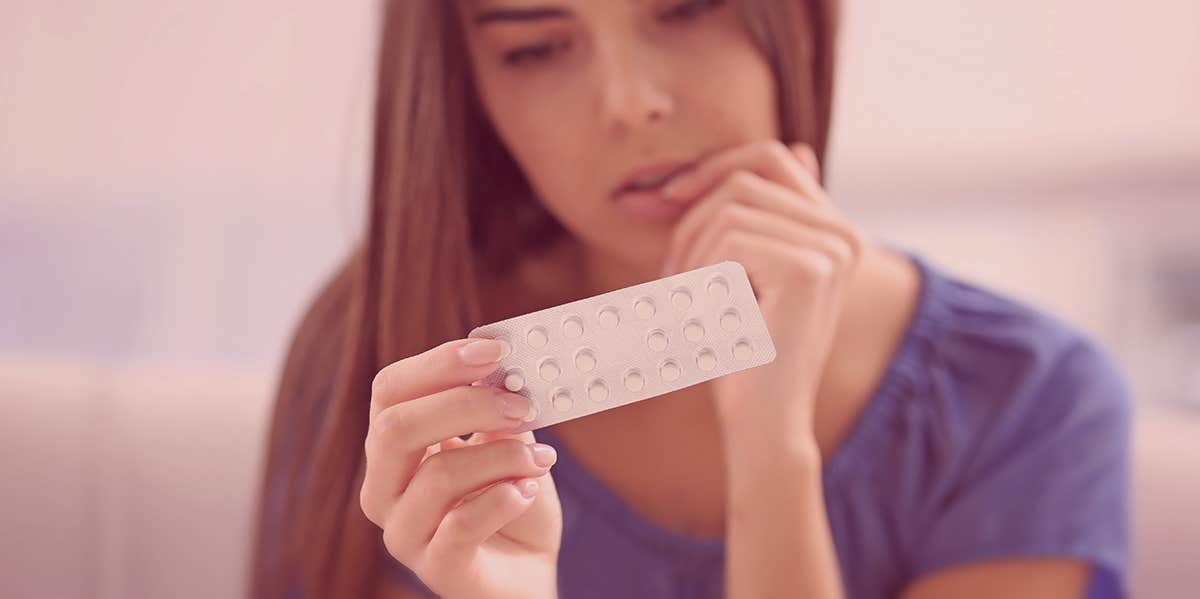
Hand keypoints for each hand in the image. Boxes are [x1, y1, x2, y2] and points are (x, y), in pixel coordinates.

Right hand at [361, 338, 562, 598]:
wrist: (526, 573)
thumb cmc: (510, 502)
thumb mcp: (507, 444)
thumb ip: (498, 412)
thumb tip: (504, 373)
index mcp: (394, 447)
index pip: (390, 390)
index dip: (438, 363)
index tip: (493, 350)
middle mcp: (384, 488)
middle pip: (396, 428)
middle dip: (467, 405)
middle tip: (522, 404)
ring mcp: (404, 532)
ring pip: (438, 475)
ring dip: (502, 458)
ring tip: (540, 459)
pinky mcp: (435, 568)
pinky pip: (461, 526)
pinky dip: (504, 499)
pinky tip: (528, 491)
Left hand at [659, 140, 864, 440]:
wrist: (762, 422)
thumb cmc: (742, 350)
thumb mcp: (746, 272)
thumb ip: (762, 217)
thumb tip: (795, 147)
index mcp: (832, 228)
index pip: (769, 157)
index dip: (712, 167)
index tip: (669, 198)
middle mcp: (843, 232)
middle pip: (742, 179)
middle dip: (690, 222)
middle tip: (671, 279)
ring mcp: (832, 248)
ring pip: (729, 210)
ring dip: (691, 256)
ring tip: (690, 305)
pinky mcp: (810, 269)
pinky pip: (729, 241)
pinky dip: (702, 278)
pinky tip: (710, 318)